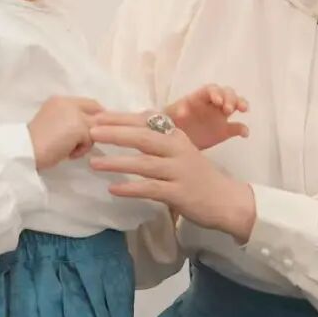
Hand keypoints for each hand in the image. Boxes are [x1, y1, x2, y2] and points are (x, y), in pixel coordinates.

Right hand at [29, 96, 103, 169]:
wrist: (25, 149)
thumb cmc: (34, 143)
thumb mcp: (51, 123)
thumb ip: (67, 119)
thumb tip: (87, 127)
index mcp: (60, 101)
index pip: (89, 103)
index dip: (96, 115)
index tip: (96, 129)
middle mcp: (68, 103)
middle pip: (97, 113)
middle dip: (96, 128)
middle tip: (89, 141)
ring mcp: (75, 114)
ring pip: (96, 127)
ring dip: (85, 141)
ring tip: (70, 150)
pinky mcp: (79, 128)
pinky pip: (90, 140)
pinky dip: (81, 150)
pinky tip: (67, 154)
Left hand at [88, 115, 255, 241]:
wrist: (226, 200)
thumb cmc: (197, 176)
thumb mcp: (180, 152)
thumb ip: (157, 140)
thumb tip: (126, 128)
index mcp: (176, 136)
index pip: (146, 122)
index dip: (120, 118)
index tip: (97, 116)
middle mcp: (178, 150)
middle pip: (143, 137)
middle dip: (115, 133)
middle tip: (91, 131)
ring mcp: (179, 172)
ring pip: (144, 163)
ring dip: (117, 162)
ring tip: (94, 163)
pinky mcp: (179, 193)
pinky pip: (151, 189)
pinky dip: (131, 188)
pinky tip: (114, 189)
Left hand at [167, 84, 248, 150]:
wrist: (174, 143)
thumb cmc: (170, 125)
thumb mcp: (166, 118)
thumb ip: (168, 114)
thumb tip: (172, 113)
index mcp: (199, 99)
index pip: (210, 90)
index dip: (215, 93)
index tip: (217, 102)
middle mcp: (212, 104)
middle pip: (226, 93)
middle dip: (229, 98)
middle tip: (228, 109)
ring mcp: (220, 116)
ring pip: (235, 104)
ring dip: (240, 104)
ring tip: (242, 110)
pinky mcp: (225, 131)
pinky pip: (238, 127)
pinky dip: (243, 129)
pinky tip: (245, 134)